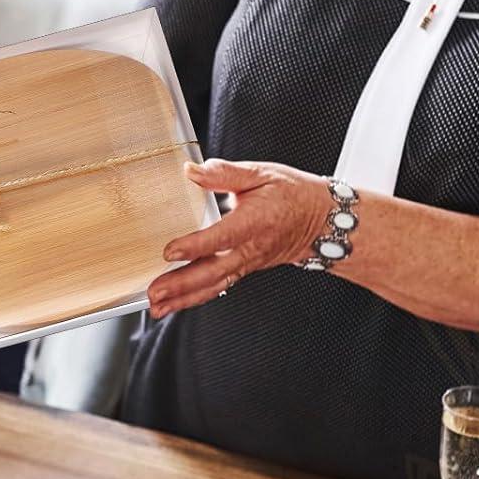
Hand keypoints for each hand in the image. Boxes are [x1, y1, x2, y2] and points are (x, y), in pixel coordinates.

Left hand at [146, 158, 332, 317]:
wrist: (323, 221)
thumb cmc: (293, 195)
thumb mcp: (262, 173)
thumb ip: (225, 173)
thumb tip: (192, 170)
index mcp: (255, 221)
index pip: (223, 237)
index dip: (196, 245)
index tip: (171, 251)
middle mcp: (251, 248)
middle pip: (214, 271)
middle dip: (182, 284)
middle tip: (155, 291)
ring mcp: (247, 263)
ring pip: (214, 285)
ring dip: (184, 298)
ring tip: (157, 307)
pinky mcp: (243, 269)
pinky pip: (218, 287)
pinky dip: (195, 298)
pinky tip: (174, 304)